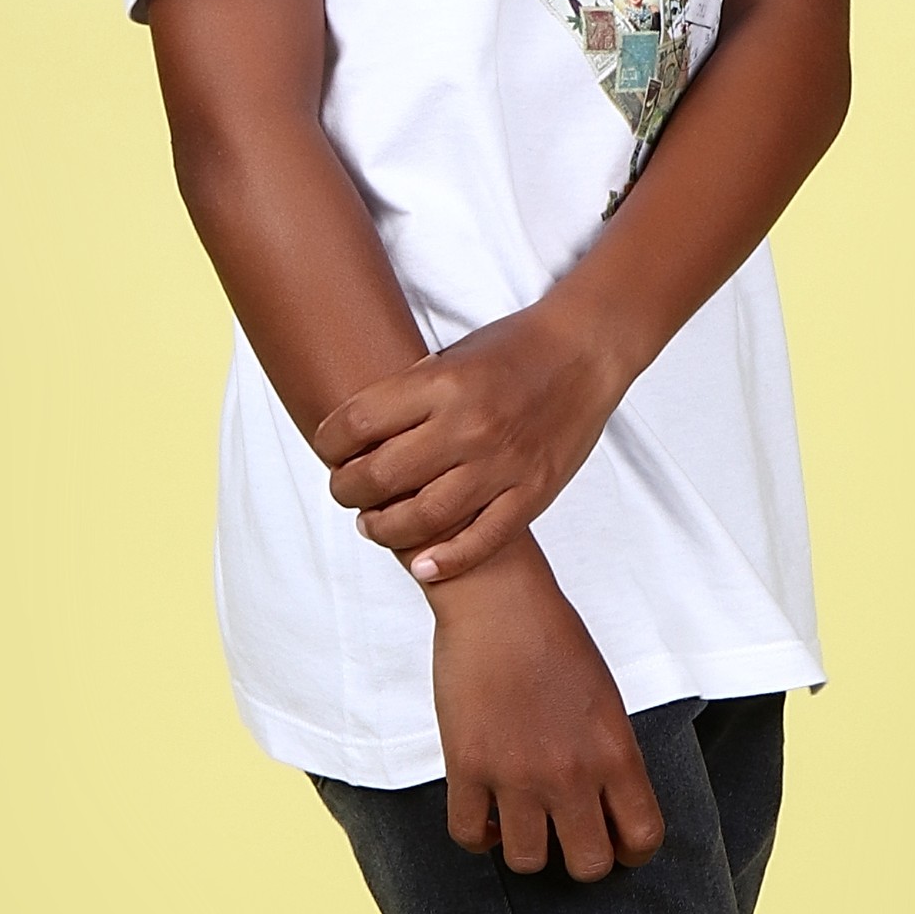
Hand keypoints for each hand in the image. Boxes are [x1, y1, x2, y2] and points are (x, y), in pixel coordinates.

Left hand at [318, 301, 632, 585]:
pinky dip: (447, 559)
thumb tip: (358, 437)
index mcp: (442, 383)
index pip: (358, 422)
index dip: (329, 442)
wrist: (586, 351)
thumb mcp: (452, 356)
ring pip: (423, 517)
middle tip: (344, 491)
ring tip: (372, 524)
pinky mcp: (532, 491)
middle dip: (347, 490)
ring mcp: (502, 463)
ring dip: (384, 528)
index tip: (328, 449)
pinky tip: (422, 564)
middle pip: (381, 475)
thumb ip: (410, 395)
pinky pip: (483, 539)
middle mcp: (469, 425)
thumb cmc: (514, 349)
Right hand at [426, 540, 664, 877]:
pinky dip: (478, 835)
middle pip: (587, 865)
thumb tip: (604, 807)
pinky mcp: (466, 766)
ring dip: (527, 848)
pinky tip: (486, 814)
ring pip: (527, 862)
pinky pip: (468, 836)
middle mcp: (571, 773)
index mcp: (616, 753)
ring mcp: (516, 774)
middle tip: (567, 835)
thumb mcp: (606, 700)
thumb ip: (610, 757)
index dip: (632, 852)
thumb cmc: (556, 640)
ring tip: (523, 822)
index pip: (643, 838)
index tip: (617, 842)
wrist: (499, 601)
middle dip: (580, 857)